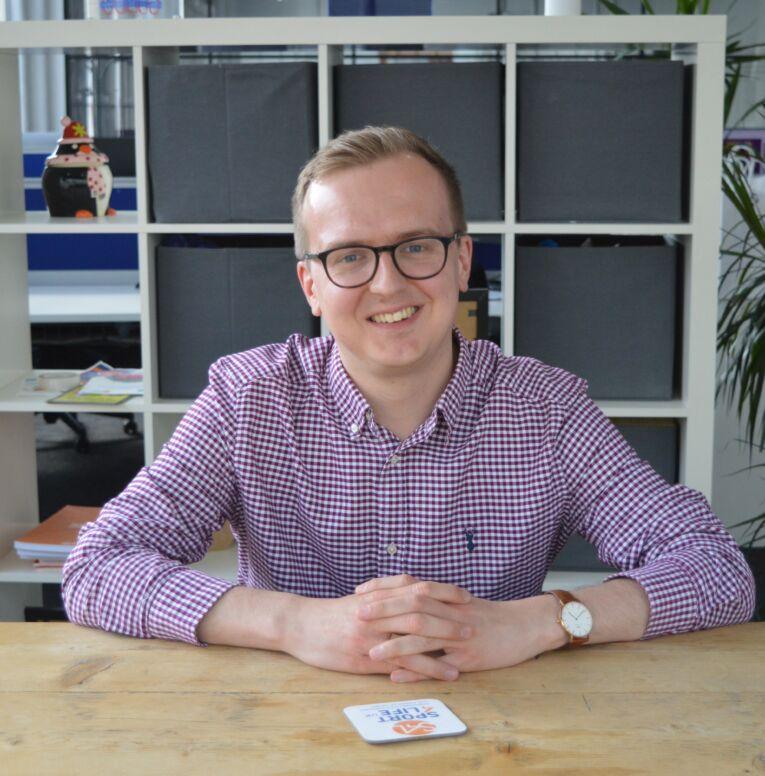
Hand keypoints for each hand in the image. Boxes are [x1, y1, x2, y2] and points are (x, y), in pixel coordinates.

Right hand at [281, 574, 471, 680]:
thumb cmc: (333, 612)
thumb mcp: (361, 596)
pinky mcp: (365, 659)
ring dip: (441, 647)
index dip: (443, 592)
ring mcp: (371, 636)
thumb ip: (387, 589)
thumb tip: (413, 583)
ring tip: (464, 656)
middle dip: (448, 618)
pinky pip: (399, 665)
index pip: (417, 589)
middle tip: (472, 624)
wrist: (300, 625)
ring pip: (412, 639)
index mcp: (377, 595)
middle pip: (419, 612)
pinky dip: (422, 670)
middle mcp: (376, 612)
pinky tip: (439, 676)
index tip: (465, 596)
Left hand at [356, 576, 557, 681]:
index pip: (410, 586)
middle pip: (413, 606)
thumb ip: (435, 600)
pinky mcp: (470, 658)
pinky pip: (440, 665)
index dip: (384, 588)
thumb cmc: (490, 615)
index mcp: (447, 597)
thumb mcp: (461, 602)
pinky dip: (418, 671)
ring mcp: (460, 635)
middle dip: (384, 610)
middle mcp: (451, 612)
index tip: (360, 592)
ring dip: (396, 644)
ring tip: (371, 652)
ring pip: (424, 636)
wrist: (526, 625)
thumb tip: (405, 597)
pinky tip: (397, 676)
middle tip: (357, 614)